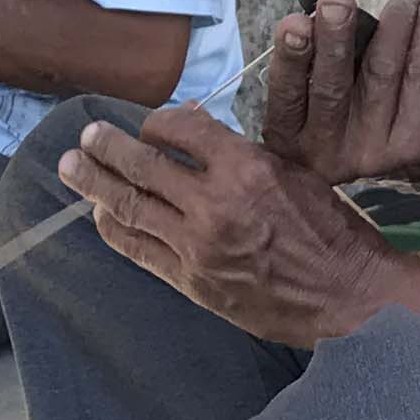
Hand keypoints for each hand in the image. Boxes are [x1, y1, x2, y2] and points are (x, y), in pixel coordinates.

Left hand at [57, 105, 404, 347]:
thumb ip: (236, 151)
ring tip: (71, 166)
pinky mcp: (192, 282)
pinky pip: (139, 249)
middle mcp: (215, 204)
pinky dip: (114, 229)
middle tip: (86, 136)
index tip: (148, 125)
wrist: (349, 297)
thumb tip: (191, 124)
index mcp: (246, 168)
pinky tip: (100, 214)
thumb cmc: (329, 229)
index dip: (156, 122)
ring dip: (94, 184)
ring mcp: (199, 246)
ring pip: (130, 207)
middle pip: (142, 166)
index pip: (179, 129)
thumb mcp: (292, 171)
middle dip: (107, 147)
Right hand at [263, 0, 419, 190]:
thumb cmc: (361, 114)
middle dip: (335, 38)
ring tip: (403, 1)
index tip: (295, 24)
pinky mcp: (415, 143)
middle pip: (330, 89)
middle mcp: (328, 152)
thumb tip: (331, 14)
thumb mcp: (329, 96)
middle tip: (338, 2)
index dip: (290, 60)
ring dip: (394, 27)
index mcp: (294, 138)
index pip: (286, 96)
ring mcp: (372, 152)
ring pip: (381, 74)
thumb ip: (323, 63)